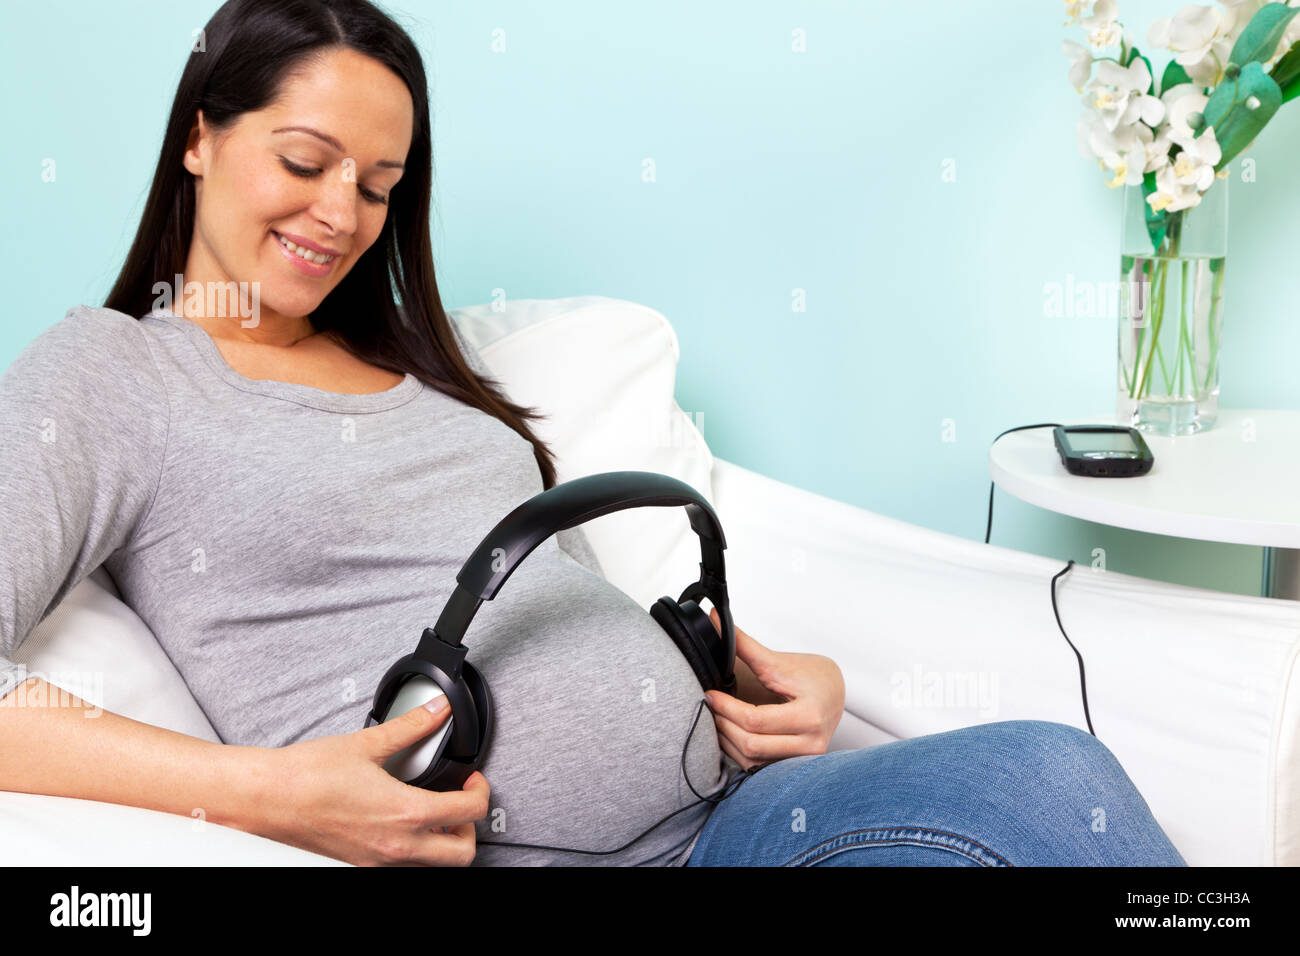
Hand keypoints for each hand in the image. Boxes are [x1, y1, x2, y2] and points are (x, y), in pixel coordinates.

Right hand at [247, 698, 490, 865]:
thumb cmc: (306, 776)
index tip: (472, 779)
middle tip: (459, 801)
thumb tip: (437, 710)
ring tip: (433, 812)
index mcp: (405, 815)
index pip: (470, 813)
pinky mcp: (359, 864)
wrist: (265, 799)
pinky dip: (414, 848)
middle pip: (462, 855)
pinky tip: (400, 821)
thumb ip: (410, 726)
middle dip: (470, 828)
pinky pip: (402, 865)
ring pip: (433, 865)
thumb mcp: (367, 744)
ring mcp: (377, 861)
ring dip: (443, 841)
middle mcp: (396, 847)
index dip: (481, 791)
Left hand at [705, 607, 844, 770]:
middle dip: (724, 725)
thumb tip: (715, 621)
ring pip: (753, 760)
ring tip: (717, 718)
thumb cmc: (813, 676)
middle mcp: (811, 743)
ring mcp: (804, 759)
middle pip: (752, 744)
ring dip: (728, 741)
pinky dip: (739, 752)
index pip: (755, 720)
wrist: (835, 692)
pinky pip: (759, 767)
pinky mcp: (795, 766)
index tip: (711, 694)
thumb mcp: (779, 661)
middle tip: (710, 706)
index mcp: (809, 716)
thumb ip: (744, 645)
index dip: (727, 708)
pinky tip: (730, 734)